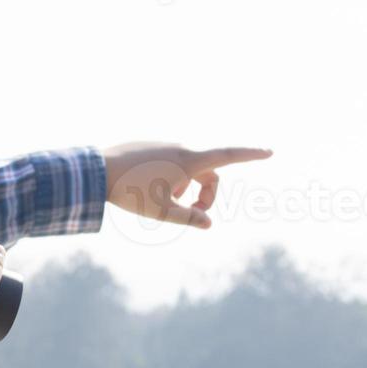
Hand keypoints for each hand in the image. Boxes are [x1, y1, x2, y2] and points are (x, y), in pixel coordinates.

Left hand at [102, 142, 272, 229]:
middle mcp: (180, 147)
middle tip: (193, 214)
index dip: (251, 155)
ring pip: (186, 169)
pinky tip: (145, 189)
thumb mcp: (162, 212)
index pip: (228, 155)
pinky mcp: (148, 146)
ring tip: (163, 201)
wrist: (96, 171)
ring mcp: (163, 144)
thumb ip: (189, 218)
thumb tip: (208, 223)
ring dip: (185, 188)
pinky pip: (168, 163)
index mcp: (189, 160)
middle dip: (206, 194)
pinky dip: (169, 179)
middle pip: (208, 172)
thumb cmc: (130, 193)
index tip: (270, 151)